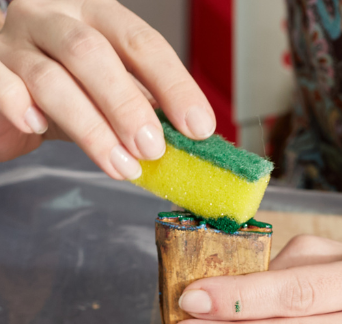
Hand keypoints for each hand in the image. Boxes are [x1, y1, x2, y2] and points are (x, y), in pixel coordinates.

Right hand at [0, 0, 212, 174]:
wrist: (7, 91)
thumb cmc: (69, 89)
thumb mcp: (113, 94)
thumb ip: (146, 109)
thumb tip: (191, 144)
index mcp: (97, 15)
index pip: (141, 42)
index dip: (173, 85)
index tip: (198, 127)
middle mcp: (53, 17)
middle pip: (91, 52)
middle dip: (126, 105)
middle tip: (152, 148)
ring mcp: (14, 39)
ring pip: (50, 76)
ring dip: (90, 126)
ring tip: (120, 165)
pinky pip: (2, 83)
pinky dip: (21, 105)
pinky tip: (39, 127)